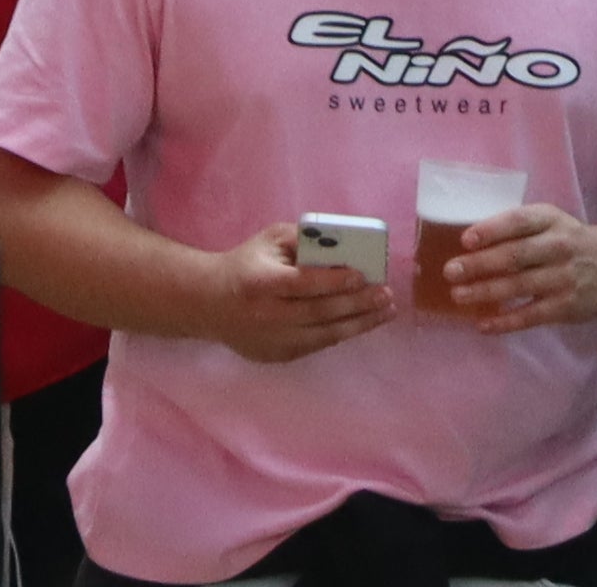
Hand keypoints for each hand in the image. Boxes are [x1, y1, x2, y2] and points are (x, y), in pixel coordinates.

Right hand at [212, 233, 400, 361]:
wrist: (210, 304)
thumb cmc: (247, 264)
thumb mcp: (269, 240)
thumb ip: (303, 240)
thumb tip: (343, 245)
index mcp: (260, 282)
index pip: (301, 284)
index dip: (332, 281)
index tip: (362, 276)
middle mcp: (266, 315)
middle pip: (318, 312)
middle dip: (356, 304)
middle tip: (385, 295)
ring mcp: (271, 340)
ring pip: (322, 335)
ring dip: (358, 324)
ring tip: (385, 312)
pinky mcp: (276, 356)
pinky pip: (315, 345)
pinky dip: (340, 333)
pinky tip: (361, 323)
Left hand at [426, 201, 596, 330]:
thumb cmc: (569, 241)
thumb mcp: (551, 224)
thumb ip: (518, 229)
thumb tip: (469, 243)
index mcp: (551, 220)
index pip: (520, 222)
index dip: (493, 229)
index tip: (466, 239)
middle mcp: (559, 247)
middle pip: (515, 256)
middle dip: (480, 264)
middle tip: (451, 271)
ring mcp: (563, 278)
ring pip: (519, 286)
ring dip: (486, 291)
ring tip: (458, 295)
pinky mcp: (565, 307)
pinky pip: (530, 316)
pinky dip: (505, 321)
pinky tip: (483, 325)